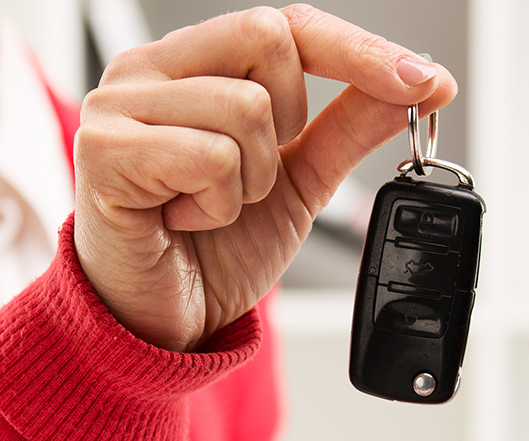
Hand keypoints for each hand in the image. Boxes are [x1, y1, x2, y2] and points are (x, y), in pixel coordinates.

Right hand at [73, 5, 455, 350]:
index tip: (426, 82)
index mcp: (191, 64)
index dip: (359, 50)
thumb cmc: (209, 250)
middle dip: (288, 123)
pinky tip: (185, 219)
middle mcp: (148, 70)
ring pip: (244, 107)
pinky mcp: (102, 149)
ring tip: (211, 208)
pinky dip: (218, 203)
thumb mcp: (300, 182)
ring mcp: (118, 104)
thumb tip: (421, 84)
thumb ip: (350, 126)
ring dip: (251, 180)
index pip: (287, 25)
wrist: (156, 324)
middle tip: (255, 177)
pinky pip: (209, 155)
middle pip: (268, 38)